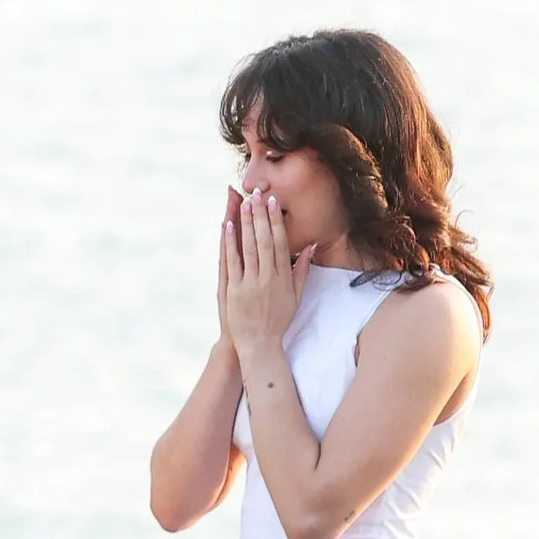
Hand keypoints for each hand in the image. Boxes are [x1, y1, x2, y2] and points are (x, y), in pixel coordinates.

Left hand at [221, 184, 308, 362]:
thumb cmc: (279, 319)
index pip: (280, 242)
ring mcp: (250, 283)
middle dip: (260, 215)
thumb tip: (310, 245)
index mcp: (283, 277)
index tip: (273, 202)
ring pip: (248, 247)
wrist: (260, 344)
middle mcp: (267, 278)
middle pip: (264, 240)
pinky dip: (230, 242)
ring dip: (246, 223)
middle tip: (257, 194)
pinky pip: (232, 261)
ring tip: (243, 202)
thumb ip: (303, 270)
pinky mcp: (234, 290)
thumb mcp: (296, 295)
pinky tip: (228, 225)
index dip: (276, 221)